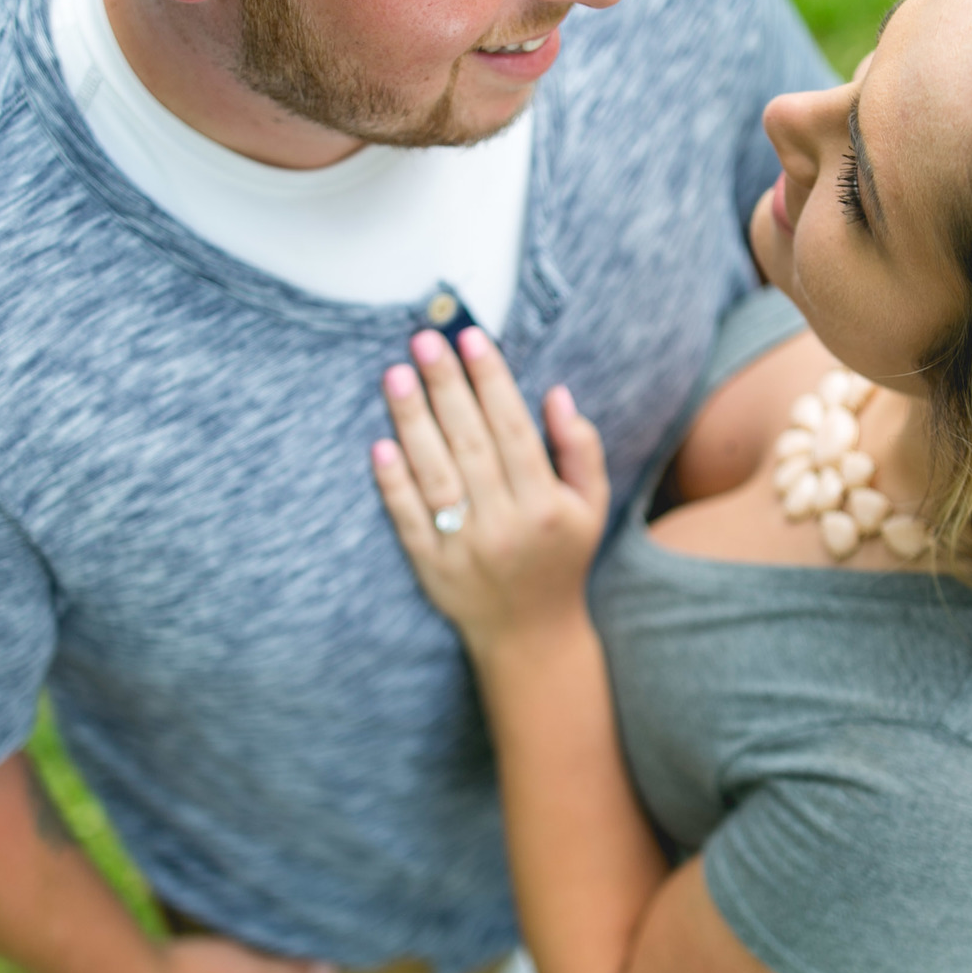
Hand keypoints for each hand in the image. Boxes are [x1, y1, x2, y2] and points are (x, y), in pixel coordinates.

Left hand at [372, 327, 609, 647]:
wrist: (531, 634)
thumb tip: (557, 395)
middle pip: (470, 444)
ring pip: (434, 474)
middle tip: (425, 340)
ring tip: (397, 374)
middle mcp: (505, 524)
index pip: (514, 430)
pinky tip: (380, 443)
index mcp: (546, 505)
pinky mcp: (431, 566)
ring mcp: (465, 547)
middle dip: (447, 387)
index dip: (492, 382)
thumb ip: (581, 450)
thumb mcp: (591, 506)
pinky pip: (408, 518)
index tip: (472, 338)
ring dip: (413, 422)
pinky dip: (393, 482)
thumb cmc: (560, 556)